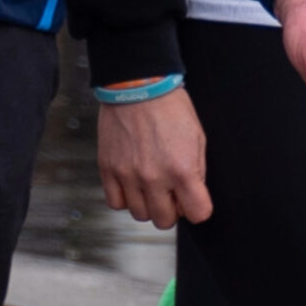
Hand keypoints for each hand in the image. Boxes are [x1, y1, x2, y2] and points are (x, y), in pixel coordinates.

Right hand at [95, 85, 211, 228]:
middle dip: (171, 209)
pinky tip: (131, 183)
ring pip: (139, 214)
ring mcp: (128, 174)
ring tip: (149, 185)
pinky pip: (115, 202)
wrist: (137, 84)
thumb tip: (191, 195)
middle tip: (170, 191)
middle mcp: (154, 178)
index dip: (197, 207)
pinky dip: (124, 198)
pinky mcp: (107, 168)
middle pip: (165, 220)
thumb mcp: (198, 138)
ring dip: (147, 204)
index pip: (198, 214)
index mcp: (182, 170)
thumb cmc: (170, 107)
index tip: (192, 198)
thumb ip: (196, 172)